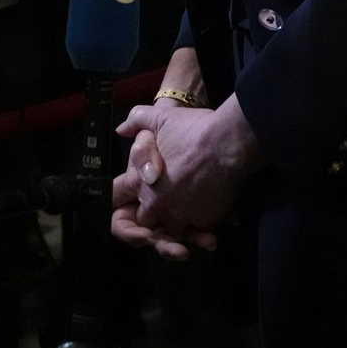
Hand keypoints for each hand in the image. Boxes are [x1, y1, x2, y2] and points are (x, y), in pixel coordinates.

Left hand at [116, 95, 258, 242]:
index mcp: (141, 182)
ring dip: (181, 222)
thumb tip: (122, 129)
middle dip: (155, 214)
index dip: (121, 199)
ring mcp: (181, 216)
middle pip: (146, 220)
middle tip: (170, 200)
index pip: (117, 200)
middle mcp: (157, 204)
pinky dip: (204, 223)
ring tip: (193, 206)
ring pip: (173, 230)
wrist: (229, 141)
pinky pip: (199, 229)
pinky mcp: (203, 221)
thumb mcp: (162, 117)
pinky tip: (213, 207)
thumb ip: (138, 120)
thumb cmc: (194, 129)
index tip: (131, 198)